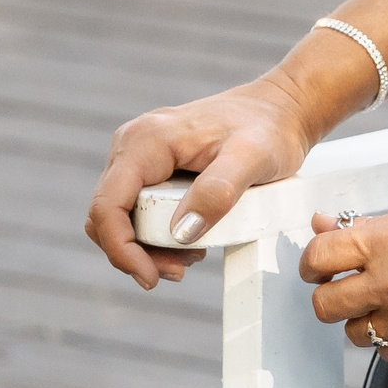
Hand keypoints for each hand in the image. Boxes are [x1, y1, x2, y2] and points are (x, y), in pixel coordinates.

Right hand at [84, 79, 314, 288]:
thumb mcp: (253, 158)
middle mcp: (133, 144)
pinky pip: (136, 209)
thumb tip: (180, 233)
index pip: (108, 205)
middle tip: (181, 271)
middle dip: (137, 253)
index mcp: (147, 140)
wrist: (279, 110)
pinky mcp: (151, 166)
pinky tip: (190, 240)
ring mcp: (139, 155)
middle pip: (108, 216)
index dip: (121, 249)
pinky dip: (155, 234)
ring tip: (192, 255)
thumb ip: (218, 192)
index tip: (151, 277)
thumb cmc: (268, 129)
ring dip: (146, 247)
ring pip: (120, 216)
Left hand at [300, 200, 387, 361]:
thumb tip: (325, 225)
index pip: (320, 256)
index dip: (313, 259)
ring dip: (361, 317)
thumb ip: (371, 226)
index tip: (320, 261)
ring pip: (354, 333)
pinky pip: (387, 353)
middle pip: (325, 304)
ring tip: (386, 299)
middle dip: (329, 293)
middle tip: (343, 283)